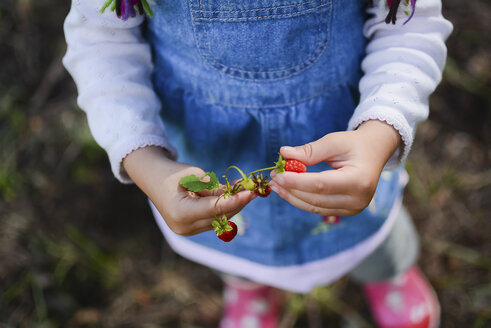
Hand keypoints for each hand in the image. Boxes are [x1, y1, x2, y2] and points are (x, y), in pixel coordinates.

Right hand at [123, 146, 255, 235]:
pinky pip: (213, 219)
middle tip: (255, 189)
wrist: (152, 178)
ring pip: (219, 220)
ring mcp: (187, 230)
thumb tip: (237, 193)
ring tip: (246, 190)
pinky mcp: (191, 229)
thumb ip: (214, 188)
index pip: (214, 209)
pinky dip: (223, 208)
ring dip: (233, 205)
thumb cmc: (172, 172)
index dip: (234, 201)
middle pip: (219, 217)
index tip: (250, 193)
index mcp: (181, 212)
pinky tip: (234, 196)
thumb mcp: (195, 176)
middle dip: (238, 203)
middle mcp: (184, 226)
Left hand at [269, 120, 400, 215]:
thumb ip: (310, 151)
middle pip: (316, 198)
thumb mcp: (334, 141)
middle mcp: (358, 199)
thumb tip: (284, 153)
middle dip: (291, 189)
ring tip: (276, 185)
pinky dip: (302, 200)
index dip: (296, 182)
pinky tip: (288, 190)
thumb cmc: (354, 144)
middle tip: (273, 178)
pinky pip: (319, 208)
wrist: (374, 152)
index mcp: (358, 181)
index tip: (277, 175)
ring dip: (293, 197)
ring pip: (315, 207)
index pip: (320, 185)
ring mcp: (354, 209)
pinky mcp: (347, 212)